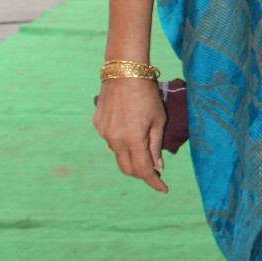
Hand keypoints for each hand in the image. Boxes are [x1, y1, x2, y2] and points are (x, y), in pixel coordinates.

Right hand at [93, 77, 168, 192]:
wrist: (124, 72)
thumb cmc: (147, 94)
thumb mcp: (158, 120)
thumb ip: (155, 145)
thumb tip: (157, 166)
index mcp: (133, 140)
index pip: (143, 170)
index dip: (153, 182)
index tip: (163, 189)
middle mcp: (115, 140)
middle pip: (127, 168)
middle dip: (141, 173)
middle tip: (154, 170)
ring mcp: (103, 133)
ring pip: (118, 154)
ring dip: (131, 155)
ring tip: (142, 142)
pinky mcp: (97, 124)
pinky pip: (110, 139)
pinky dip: (121, 140)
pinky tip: (128, 127)